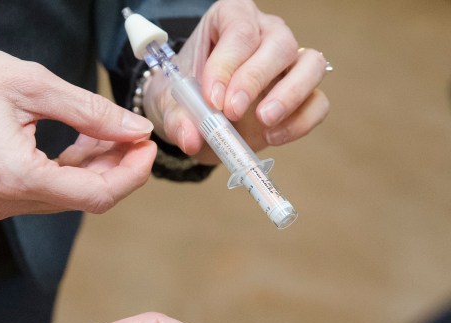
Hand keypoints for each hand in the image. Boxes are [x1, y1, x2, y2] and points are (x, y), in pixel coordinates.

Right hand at [0, 25, 155, 220]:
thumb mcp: (33, 84)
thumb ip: (91, 112)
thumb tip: (134, 131)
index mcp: (14, 177)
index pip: (96, 195)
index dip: (132, 173)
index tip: (148, 145)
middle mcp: (2, 202)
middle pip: (82, 200)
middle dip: (116, 169)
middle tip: (133, 134)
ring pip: (64, 198)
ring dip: (92, 170)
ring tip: (106, 132)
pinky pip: (41, 192)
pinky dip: (65, 171)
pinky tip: (77, 143)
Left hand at [142, 0, 329, 163]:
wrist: (196, 119)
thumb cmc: (184, 98)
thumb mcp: (169, 106)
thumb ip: (177, 119)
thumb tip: (191, 139)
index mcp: (230, 18)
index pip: (239, 31)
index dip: (227, 65)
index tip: (212, 98)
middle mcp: (265, 32)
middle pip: (279, 44)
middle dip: (255, 79)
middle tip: (232, 111)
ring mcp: (290, 62)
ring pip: (311, 65)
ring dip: (290, 95)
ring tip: (264, 121)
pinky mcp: (303, 94)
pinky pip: (318, 102)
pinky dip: (300, 121)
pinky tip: (272, 136)